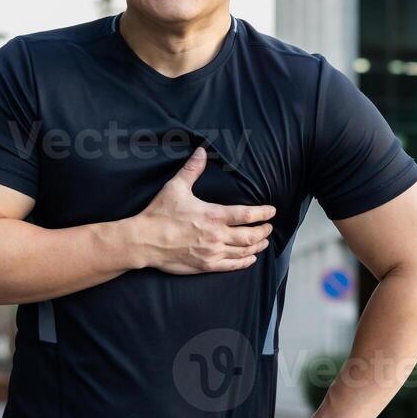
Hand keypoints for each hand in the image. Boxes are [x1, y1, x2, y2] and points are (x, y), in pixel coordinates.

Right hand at [127, 146, 274, 273]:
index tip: (271, 211)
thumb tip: (201, 151)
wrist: (144, 241)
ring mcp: (212, 253)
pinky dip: (244, 262)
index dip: (263, 213)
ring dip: (257, 246)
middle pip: (250, 235)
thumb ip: (192, 170)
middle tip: (269, 227)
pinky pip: (231, 266)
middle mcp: (217, 235)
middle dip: (263, 231)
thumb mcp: (176, 187)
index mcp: (213, 215)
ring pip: (243, 251)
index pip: (247, 215)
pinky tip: (250, 258)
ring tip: (263, 242)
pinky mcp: (205, 266)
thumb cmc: (159, 214)